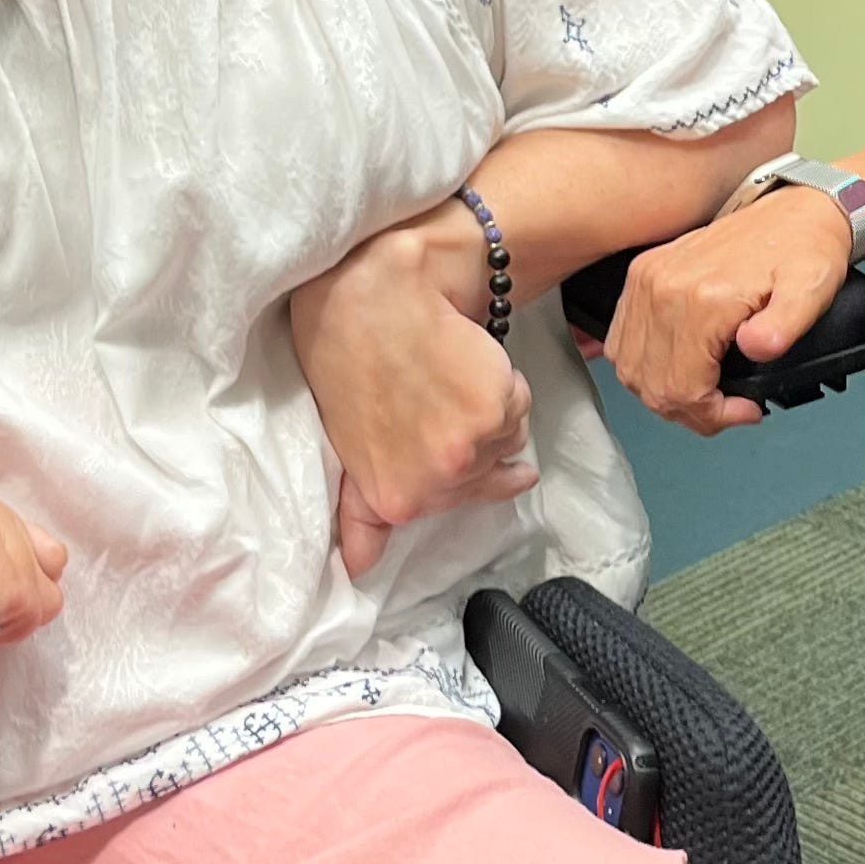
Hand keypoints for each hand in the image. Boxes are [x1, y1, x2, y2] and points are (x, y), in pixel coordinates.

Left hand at [288, 202, 537, 577]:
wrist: (370, 294)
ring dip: (490, 408)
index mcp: (395, 500)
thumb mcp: (344, 447)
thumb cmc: (345, 360)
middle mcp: (436, 483)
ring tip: (448, 374)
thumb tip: (361, 569)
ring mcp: (469, 449)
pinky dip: (503, 382)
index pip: (460, 502)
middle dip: (471, 437)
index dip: (454, 461)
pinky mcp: (497, 408)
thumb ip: (362, 514)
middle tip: (434, 396)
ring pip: (510, 439)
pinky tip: (466, 359)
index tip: (442, 434)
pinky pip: (519, 405)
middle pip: (490, 474)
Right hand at [602, 187, 852, 436]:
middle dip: (691, 412)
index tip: (746, 410)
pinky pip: (621, 339)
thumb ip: (786, 324)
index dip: (713, 416)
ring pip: (631, 369)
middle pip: (652, 385)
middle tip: (727, 410)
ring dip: (664, 393)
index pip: (682, 389)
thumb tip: (755, 348)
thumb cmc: (805, 249)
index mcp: (701, 298)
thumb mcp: (812, 289)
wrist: (793, 209)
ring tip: (704, 395)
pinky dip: (643, 367)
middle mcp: (662, 288)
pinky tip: (674, 370)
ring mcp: (647, 280)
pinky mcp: (642, 274)